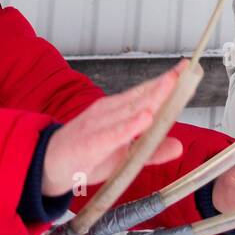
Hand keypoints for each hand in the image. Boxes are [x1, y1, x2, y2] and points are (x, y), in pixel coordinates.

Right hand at [42, 62, 187, 196]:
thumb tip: (177, 146)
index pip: (145, 92)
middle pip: (140, 96)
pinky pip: (112, 133)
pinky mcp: (91, 143)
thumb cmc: (85, 156)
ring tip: (169, 87)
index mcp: (117, 111)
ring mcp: (99, 124)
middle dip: (163, 84)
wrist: (48, 165)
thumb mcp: (124, 156)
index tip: (185, 70)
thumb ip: (151, 150)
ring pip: (129, 110)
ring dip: (150, 98)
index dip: (165, 82)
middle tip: (182, 72)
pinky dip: (129, 126)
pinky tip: (144, 119)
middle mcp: (109, 112)